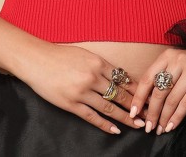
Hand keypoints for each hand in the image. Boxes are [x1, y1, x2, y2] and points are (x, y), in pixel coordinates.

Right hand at [19, 42, 144, 134]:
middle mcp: (92, 77)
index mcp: (97, 62)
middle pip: (119, 94)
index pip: (122, 79)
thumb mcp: (84, 55)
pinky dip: (105, 125)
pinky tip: (115, 130)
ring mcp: (82, 92)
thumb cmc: (60, 55)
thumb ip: (101, 65)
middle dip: (136, 105)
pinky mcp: (71, 104)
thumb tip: (118, 76)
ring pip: (109, 108)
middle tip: (149, 113)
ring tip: (137, 124)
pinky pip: (92, 117)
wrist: (36, 60)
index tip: (147, 96)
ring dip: (125, 117)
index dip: (136, 89)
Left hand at [130, 47, 185, 134]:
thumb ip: (163, 75)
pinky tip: (172, 125)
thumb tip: (146, 100)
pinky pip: (185, 104)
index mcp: (167, 56)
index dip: (139, 97)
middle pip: (158, 92)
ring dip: (164, 118)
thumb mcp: (177, 62)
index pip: (147, 78)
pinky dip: (177, 117)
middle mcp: (177, 62)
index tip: (134, 112)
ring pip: (171, 100)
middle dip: (152, 112)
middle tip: (148, 126)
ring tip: (160, 129)